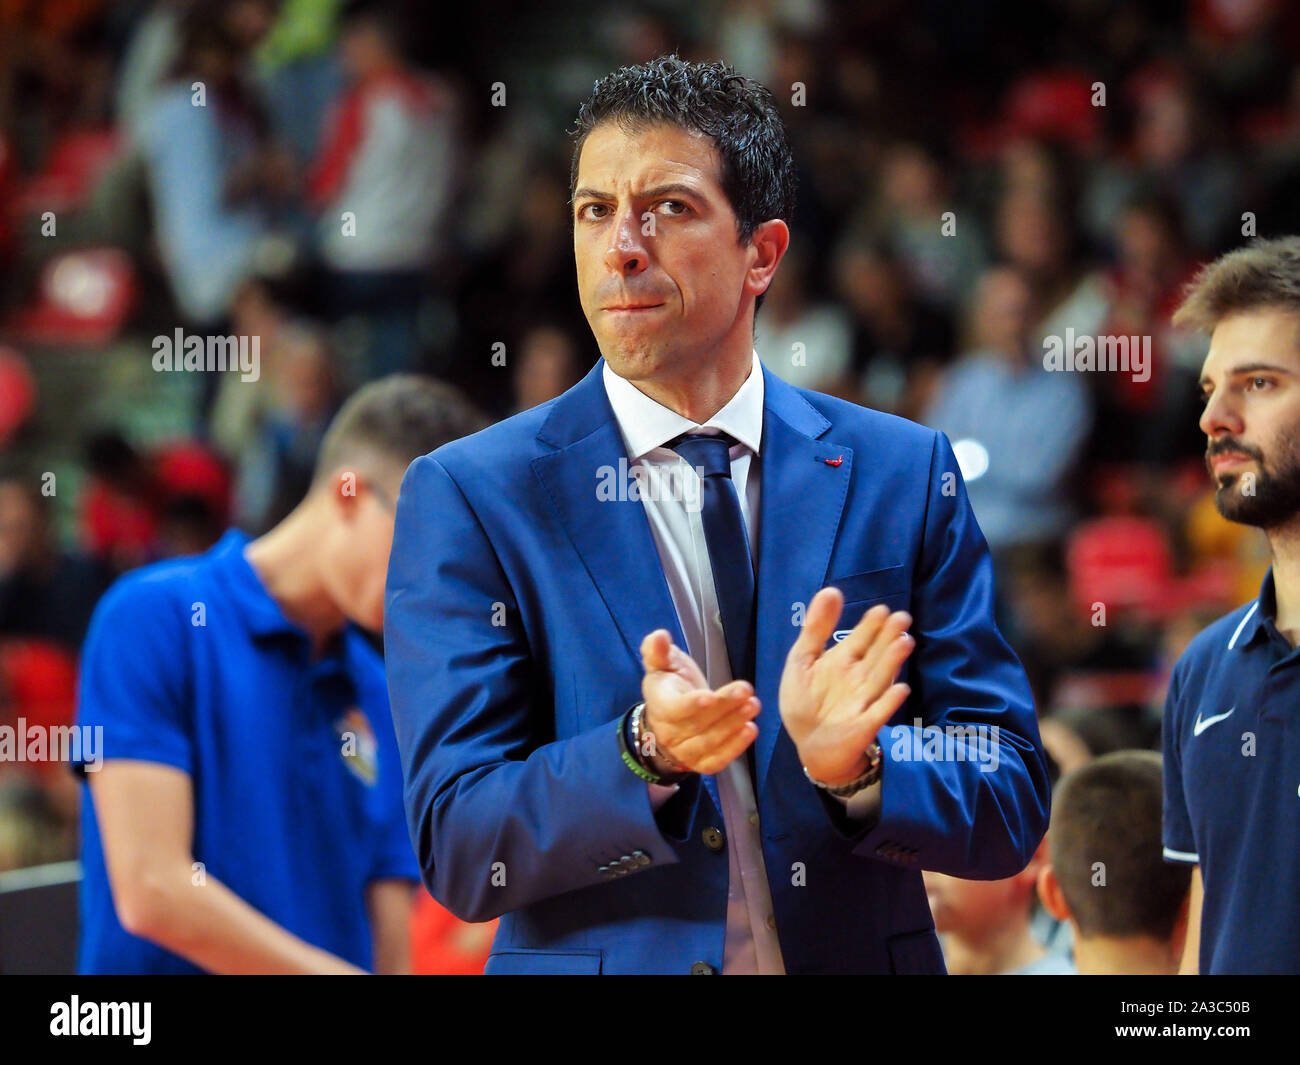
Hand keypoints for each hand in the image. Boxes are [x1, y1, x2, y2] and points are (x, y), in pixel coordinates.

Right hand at [639, 629, 759, 775]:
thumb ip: (658, 650)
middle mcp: (669, 732)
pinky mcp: (700, 763)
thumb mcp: (663, 664)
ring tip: (753, 705)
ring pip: (709, 742)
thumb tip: (659, 636)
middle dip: (724, 707)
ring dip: (733, 725)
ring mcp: (684, 751)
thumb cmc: (670, 687)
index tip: (711, 695)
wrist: (666, 722)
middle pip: (698, 723)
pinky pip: (717, 760)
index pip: (674, 709)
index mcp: (659, 705)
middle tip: (747, 691)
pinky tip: (751, 730)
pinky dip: (735, 748)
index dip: (692, 705)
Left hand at [779, 588, 914, 785]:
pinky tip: (900, 688)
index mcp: (844, 660)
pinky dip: (889, 702)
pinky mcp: (864, 725)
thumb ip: (816, 628)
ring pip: (880, 678)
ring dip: (892, 662)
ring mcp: (864, 701)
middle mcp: (859, 677)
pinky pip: (879, 713)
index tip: (881, 610)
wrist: (808, 744)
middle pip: (876, 654)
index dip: (870, 624)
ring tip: (904, 642)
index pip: (861, 638)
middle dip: (888, 637)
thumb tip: (832, 590)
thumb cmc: (806, 700)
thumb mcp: (802, 660)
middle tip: (901, 618)